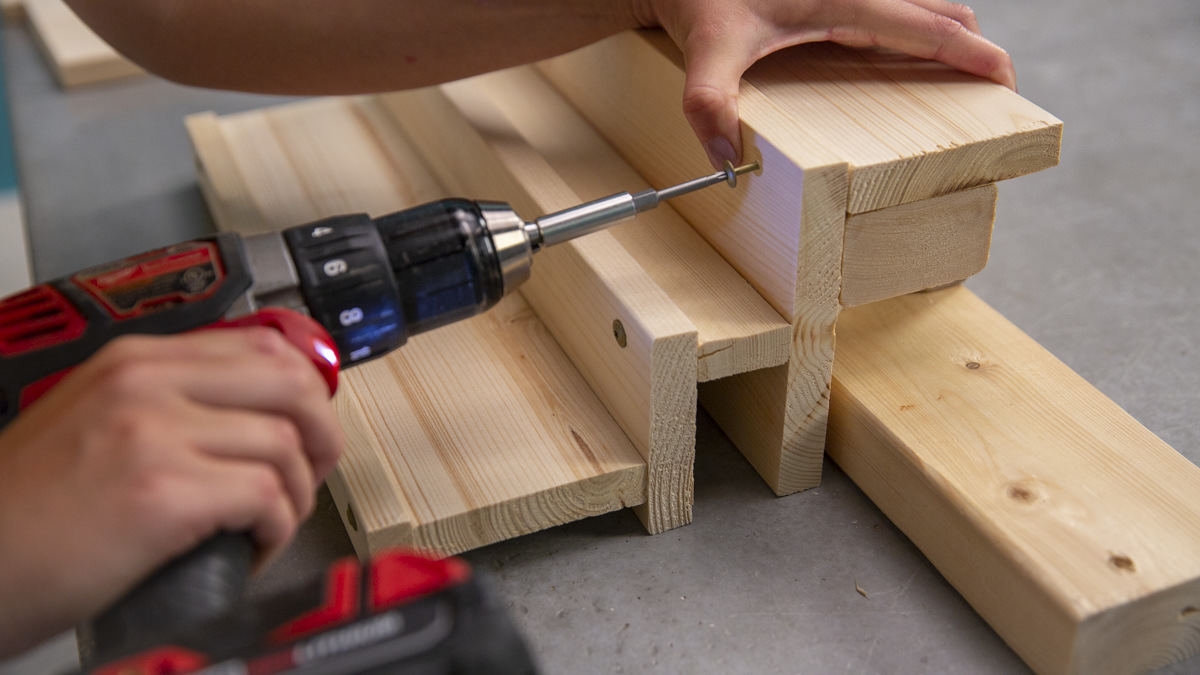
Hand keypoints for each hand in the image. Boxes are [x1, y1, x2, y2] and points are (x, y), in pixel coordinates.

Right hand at [0, 329, 342, 656]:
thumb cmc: (26, 511)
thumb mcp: (92, 423)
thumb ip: (166, 406)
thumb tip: (250, 416)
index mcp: (134, 360)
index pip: (261, 345)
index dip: (305, 388)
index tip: (311, 425)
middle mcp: (146, 382)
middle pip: (289, 383)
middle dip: (322, 434)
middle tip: (314, 473)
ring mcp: (153, 433)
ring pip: (285, 444)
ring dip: (297, 495)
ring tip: (270, 526)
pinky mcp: (161, 492)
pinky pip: (267, 497)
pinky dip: (277, 530)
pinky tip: (251, 549)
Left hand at [638, 0, 1017, 167]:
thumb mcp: (705, 48)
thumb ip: (710, 103)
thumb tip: (724, 159)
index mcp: (846, 0)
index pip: (930, 27)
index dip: (975, 55)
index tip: (1008, 81)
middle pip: (942, 13)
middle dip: (969, 50)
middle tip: (983, 98)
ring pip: (922, 8)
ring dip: (942, 39)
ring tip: (948, 86)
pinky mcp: (835, 1)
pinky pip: (895, 13)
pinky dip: (914, 33)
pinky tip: (896, 67)